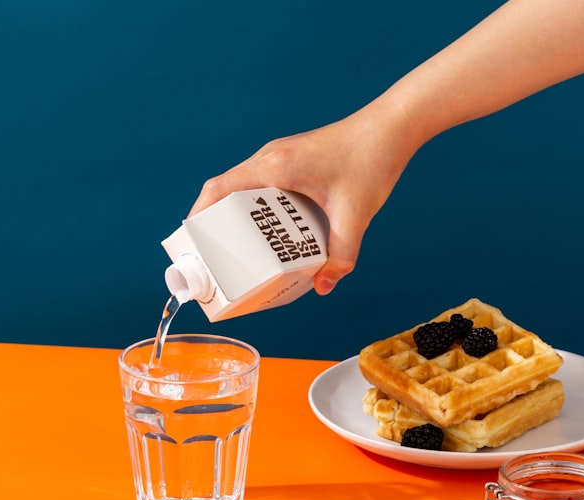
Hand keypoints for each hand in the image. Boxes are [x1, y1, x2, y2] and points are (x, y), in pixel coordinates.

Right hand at [187, 106, 420, 295]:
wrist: (390, 127)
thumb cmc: (371, 160)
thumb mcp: (356, 215)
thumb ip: (342, 255)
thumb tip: (323, 286)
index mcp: (276, 166)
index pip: (219, 189)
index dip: (199, 216)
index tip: (192, 243)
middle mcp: (270, 157)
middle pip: (223, 189)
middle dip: (213, 222)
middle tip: (215, 254)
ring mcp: (279, 155)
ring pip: (240, 185)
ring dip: (233, 213)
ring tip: (237, 246)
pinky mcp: (290, 158)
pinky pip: (258, 182)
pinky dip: (252, 205)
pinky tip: (268, 229)